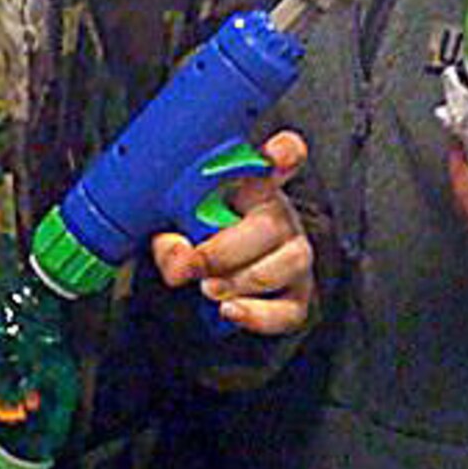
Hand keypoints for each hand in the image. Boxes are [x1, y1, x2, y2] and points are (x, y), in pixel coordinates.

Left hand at [150, 130, 315, 335]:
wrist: (205, 280)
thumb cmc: (197, 239)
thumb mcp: (174, 229)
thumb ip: (170, 239)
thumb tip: (179, 261)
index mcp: (253, 186)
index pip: (282, 157)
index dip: (285, 153)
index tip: (279, 154)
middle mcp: (281, 217)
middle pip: (270, 225)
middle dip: (225, 250)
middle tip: (195, 265)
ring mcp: (294, 257)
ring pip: (286, 265)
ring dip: (240, 281)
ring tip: (208, 288)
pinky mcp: (297, 296)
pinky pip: (289, 310)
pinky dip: (258, 315)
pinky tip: (231, 310)